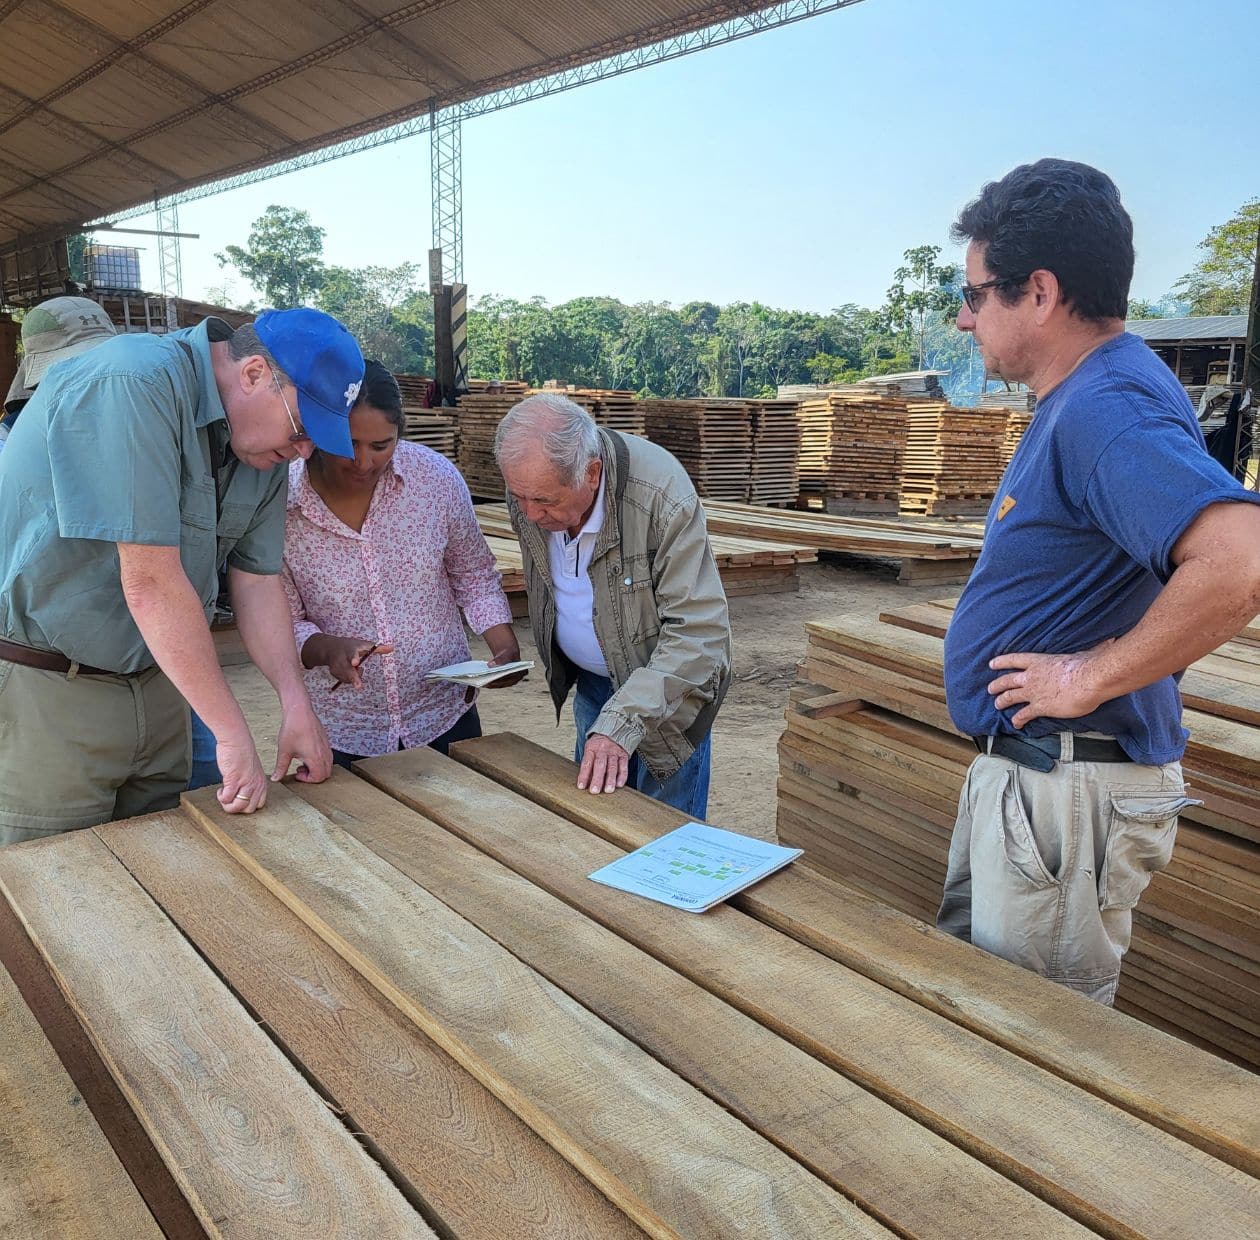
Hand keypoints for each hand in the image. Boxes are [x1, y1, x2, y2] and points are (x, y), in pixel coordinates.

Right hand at [215, 732, 268, 813]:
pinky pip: (227, 798)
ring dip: (228, 805)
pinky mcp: (233, 780)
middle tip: (229, 799)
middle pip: (249, 809)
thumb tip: (241, 792)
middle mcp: (256, 784)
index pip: (259, 804)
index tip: (238, 799)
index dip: (246, 804)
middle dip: (237, 807)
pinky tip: (220, 790)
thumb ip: (249, 781)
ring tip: (224, 796)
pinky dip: (221, 798)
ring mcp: (245, 783)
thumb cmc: (241, 752)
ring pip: (239, 807)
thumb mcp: (252, 769)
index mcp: (261, 782)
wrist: (235, 740)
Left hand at [273, 702, 332, 783]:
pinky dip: (320, 760)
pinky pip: (328, 756)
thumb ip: (281, 767)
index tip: (297, 773)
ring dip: (317, 768)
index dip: (307, 779)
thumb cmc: (293, 728)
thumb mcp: (284, 751)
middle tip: (300, 770)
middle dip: (314, 776)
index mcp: (315, 758)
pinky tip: (307, 753)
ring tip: (303, 762)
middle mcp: (324, 754)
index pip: (319, 778)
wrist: (300, 711)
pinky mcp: (326, 741)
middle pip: (326, 774)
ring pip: (328, 765)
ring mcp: (327, 747)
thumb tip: (276, 778)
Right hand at [303, 634, 393, 690]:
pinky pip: (345, 680)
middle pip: (348, 670)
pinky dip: (349, 678)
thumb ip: (377, 648)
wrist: (330, 648)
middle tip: (359, 686)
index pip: (352, 653)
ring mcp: (336, 666)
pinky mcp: (333, 673)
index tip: (355, 663)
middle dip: (353, 678)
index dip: (354, 658)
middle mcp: (342, 658)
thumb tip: (392, 647)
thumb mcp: (363, 644)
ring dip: (355, 676)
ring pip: (349, 677)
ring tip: (356, 666)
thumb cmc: (350, 646)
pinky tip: (349, 670)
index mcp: (350, 649)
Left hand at [483, 624, 526, 687]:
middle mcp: (517, 679)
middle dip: (494, 683)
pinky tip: (483, 683)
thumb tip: (490, 665)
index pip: (510, 677)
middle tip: (484, 683)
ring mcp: (511, 682)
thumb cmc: (508, 654)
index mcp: (521, 672)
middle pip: (504, 682)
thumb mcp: (505, 654)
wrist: (508, 654)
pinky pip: (497, 684)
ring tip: (482, 683)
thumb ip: (499, 659)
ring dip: (491, 685)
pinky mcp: (505, 683)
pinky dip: (490, 684)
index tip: (492, 678)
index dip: (501, 678)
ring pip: (500, 685)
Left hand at [577, 734, 629, 794]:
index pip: (587, 763)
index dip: (583, 775)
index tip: (581, 786)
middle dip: (597, 779)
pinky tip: (619, 784)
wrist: (612, 731)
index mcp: (591, 748)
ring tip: (608, 790)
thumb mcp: (590, 750)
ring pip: (612, 767)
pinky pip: (623, 766)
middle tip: (595, 791)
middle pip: (600, 765)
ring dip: (610, 779)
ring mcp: (614, 752)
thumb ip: (588, 765)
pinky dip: (622, 776)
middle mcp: (603, 750)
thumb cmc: (598, 745)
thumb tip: (586, 783)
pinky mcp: (623, 755)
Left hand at [987, 639, 1115, 728]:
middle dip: (997, 685)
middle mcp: (1032, 676)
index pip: (1014, 659)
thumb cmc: (1089, 664)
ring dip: (1002, 701)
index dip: (1001, 661)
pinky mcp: (1040, 707)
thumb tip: (1109, 641)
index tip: (992, 664)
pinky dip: (1017, 719)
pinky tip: (1015, 724)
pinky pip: (1024, 714)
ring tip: (997, 705)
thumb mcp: (1086, 652)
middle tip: (990, 689)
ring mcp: (1033, 692)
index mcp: (1039, 661)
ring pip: (1010, 697)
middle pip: (1007, 680)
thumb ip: (1090, 650)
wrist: (1089, 680)